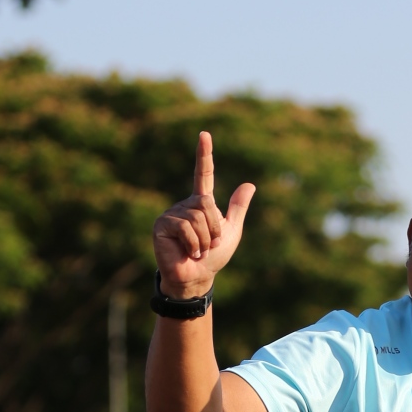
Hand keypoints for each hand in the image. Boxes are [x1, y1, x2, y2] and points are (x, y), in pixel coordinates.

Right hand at [153, 131, 255, 299]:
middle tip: (207, 245)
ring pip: (197, 217)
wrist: (196, 277)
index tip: (204, 134)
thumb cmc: (212, 257)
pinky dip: (192, 243)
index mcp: (201, 203)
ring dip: (203, 239)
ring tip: (196, 250)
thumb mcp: (231, 232)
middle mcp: (185, 205)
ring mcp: (171, 214)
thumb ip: (237, 209)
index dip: (204, 155)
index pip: (204, 174)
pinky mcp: (162, 225)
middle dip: (213, 228)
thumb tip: (250, 184)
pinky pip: (185, 227)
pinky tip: (188, 252)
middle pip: (206, 203)